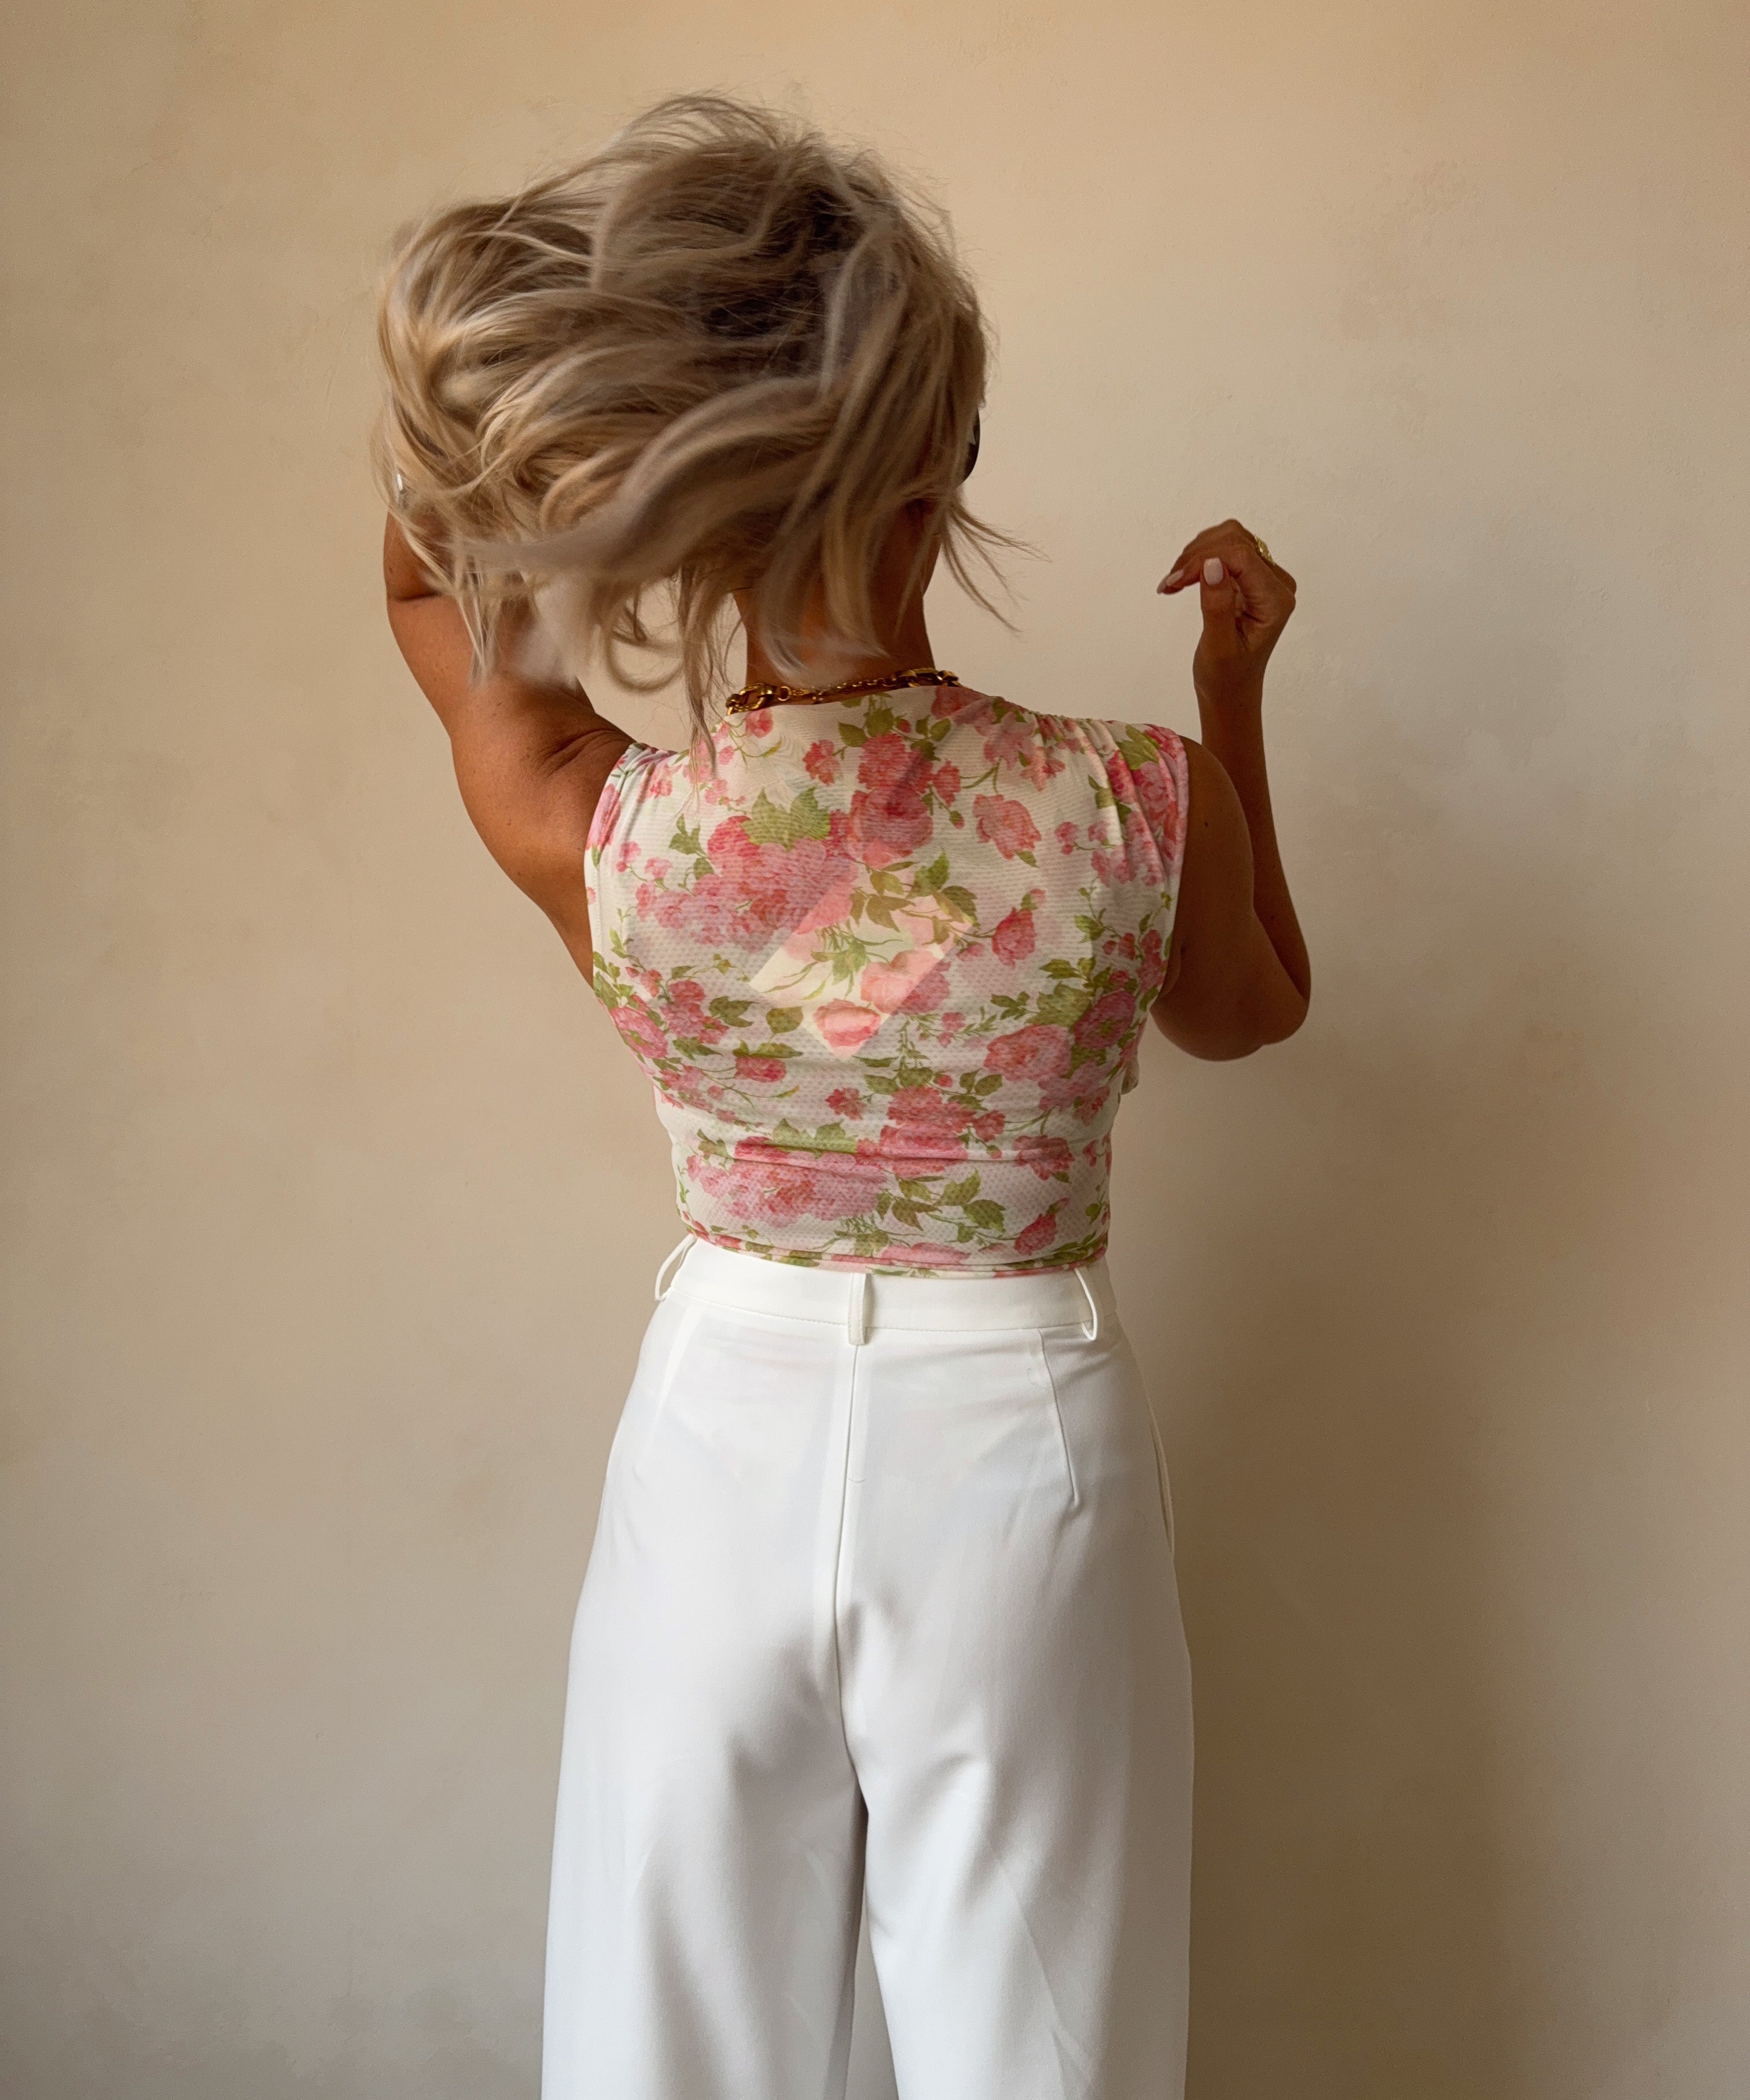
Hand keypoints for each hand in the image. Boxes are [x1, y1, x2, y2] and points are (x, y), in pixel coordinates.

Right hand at [1157, 519, 1296, 703]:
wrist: (1231, 689)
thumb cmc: (1226, 677)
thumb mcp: (1218, 647)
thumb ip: (1217, 606)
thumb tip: (1212, 564)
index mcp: (1275, 601)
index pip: (1241, 557)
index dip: (1203, 561)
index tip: (1175, 582)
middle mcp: (1276, 584)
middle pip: (1236, 540)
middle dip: (1198, 555)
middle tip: (1170, 583)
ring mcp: (1264, 578)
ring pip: (1229, 538)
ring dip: (1195, 554)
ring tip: (1173, 582)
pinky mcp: (1250, 577)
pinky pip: (1225, 549)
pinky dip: (1199, 559)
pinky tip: (1181, 579)